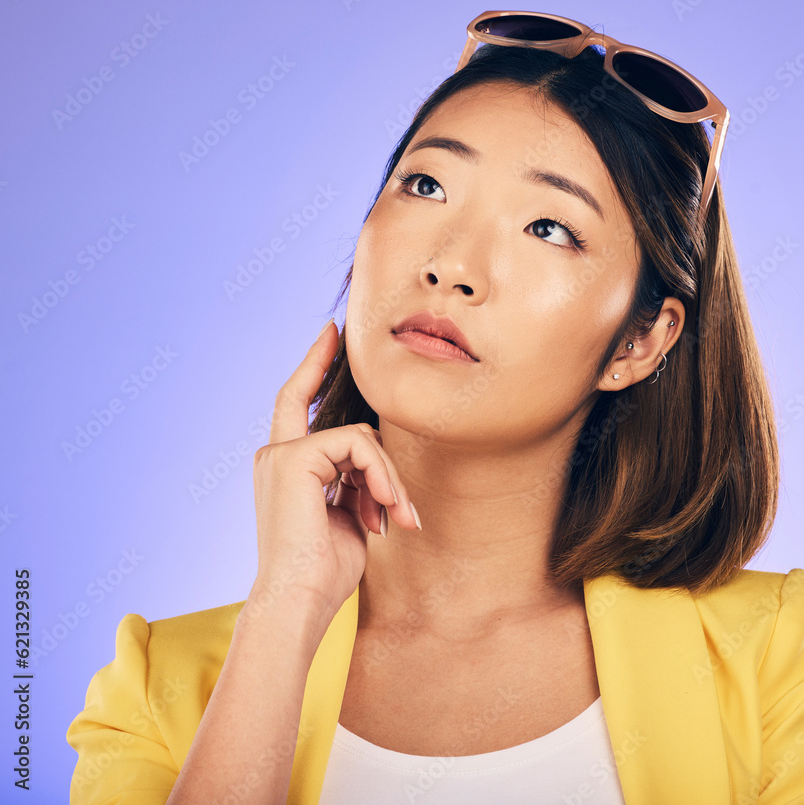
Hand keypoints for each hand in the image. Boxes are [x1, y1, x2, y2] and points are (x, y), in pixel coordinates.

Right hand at [247, 320, 418, 632]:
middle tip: (393, 488)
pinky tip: (385, 510)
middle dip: (365, 435)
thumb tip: (378, 464)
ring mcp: (281, 455)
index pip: (297, 403)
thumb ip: (355, 482)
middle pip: (338, 420)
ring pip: (360, 438)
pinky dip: (381, 476)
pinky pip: (357, 446)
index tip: (330, 332)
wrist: (299, 601)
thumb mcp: (348, 518)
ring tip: (396, 519)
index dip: (312, 365)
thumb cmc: (324, 572)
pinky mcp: (294, 458)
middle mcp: (276, 455)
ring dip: (388, 479)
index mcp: (284, 468)